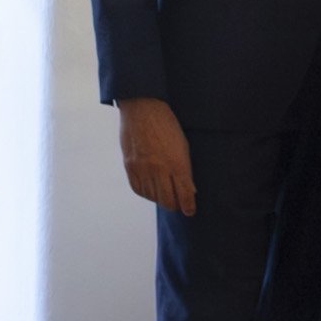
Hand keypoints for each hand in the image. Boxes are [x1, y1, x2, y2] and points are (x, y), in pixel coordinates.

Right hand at [118, 97, 195, 215]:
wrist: (142, 108)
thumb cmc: (166, 124)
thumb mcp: (183, 145)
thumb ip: (185, 169)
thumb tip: (188, 190)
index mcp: (177, 162)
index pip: (185, 194)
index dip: (188, 206)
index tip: (189, 211)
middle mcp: (160, 168)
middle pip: (167, 200)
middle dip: (174, 205)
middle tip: (177, 204)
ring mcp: (143, 168)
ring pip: (153, 197)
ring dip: (160, 198)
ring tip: (164, 193)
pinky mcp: (130, 166)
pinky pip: (138, 189)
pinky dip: (146, 193)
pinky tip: (151, 189)